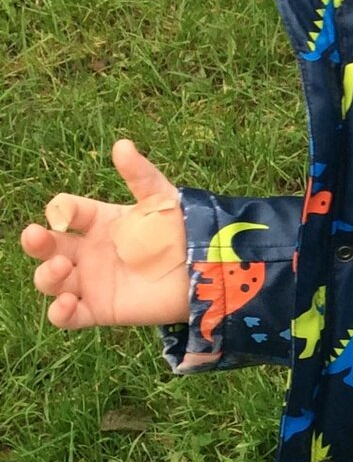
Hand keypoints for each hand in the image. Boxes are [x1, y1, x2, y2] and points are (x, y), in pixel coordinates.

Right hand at [20, 139, 188, 328]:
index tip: (65, 212)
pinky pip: (69, 316)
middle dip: (36, 241)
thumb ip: (141, 176)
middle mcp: (88, 251)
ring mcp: (92, 281)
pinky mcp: (102, 309)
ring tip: (61, 267)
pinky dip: (59, 313)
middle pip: (47, 246)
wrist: (208, 270)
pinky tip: (66, 304)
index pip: (65, 211)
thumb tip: (122, 144)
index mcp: (98, 221)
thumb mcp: (163, 201)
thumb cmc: (183, 232)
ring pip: (51, 280)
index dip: (60, 210)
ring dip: (46, 275)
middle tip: (36, 235)